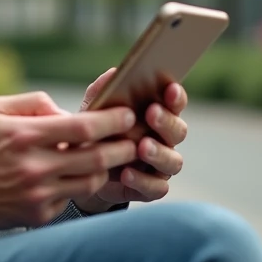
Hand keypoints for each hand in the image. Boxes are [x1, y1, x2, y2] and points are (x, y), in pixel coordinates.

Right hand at [0, 91, 137, 238]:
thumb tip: (69, 110)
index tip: (128, 114)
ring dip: (106, 169)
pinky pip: (71, 199)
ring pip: (91, 182)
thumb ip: (35, 102)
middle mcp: (34, 167)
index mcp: (26, 135)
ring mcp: (37, 195)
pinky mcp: (38, 216)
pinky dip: (77, 186)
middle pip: (98, 158)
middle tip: (135, 140)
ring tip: (110, 158)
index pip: (84, 127)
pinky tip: (76, 177)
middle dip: (123, 147)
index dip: (113, 120)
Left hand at [71, 68, 188, 212]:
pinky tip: (127, 174)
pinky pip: (157, 188)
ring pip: (173, 161)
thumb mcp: (93, 110)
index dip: (175, 96)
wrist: (83, 170)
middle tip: (152, 114)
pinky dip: (143, 182)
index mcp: (157, 114)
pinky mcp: (151, 188)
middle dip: (167, 122)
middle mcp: (165, 140)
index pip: (174, 103)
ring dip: (159, 153)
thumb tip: (114, 73)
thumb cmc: (96, 132)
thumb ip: (103, 92)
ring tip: (142, 147)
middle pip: (179, 130)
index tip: (169, 88)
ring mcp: (161, 165)